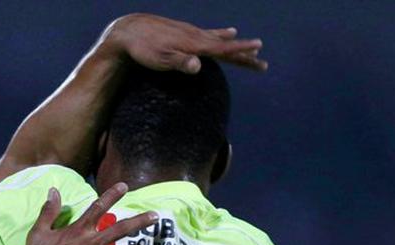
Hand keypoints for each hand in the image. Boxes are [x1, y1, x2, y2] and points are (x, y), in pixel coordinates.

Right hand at [15, 182, 158, 244]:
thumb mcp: (39, 232)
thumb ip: (49, 211)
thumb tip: (53, 190)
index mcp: (79, 231)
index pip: (98, 208)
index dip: (111, 195)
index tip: (124, 186)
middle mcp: (93, 244)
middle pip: (122, 229)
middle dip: (140, 222)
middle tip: (155, 217)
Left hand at [104, 13, 267, 73]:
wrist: (131, 30)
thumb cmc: (144, 49)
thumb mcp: (159, 60)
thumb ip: (179, 62)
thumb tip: (197, 66)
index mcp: (194, 45)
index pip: (223, 49)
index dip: (241, 51)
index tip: (258, 50)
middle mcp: (197, 37)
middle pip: (227, 47)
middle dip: (245, 55)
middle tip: (263, 65)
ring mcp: (192, 33)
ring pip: (221, 41)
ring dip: (237, 46)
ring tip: (254, 49)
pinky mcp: (186, 32)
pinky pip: (210, 34)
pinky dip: (222, 35)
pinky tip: (230, 32)